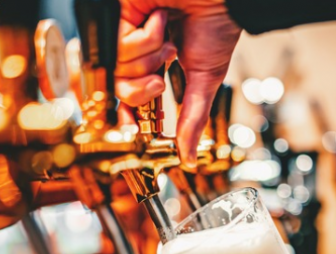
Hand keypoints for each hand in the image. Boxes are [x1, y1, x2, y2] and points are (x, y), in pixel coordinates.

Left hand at [118, 0, 241, 166]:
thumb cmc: (217, 24)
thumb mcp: (205, 79)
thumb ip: (192, 119)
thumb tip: (188, 156)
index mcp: (152, 66)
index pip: (128, 99)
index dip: (127, 117)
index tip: (132, 131)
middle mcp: (134, 52)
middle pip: (117, 88)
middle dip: (141, 89)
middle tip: (159, 79)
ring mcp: (124, 33)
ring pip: (117, 69)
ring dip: (150, 59)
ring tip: (168, 39)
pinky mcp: (119, 16)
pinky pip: (120, 46)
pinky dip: (147, 39)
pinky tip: (161, 19)